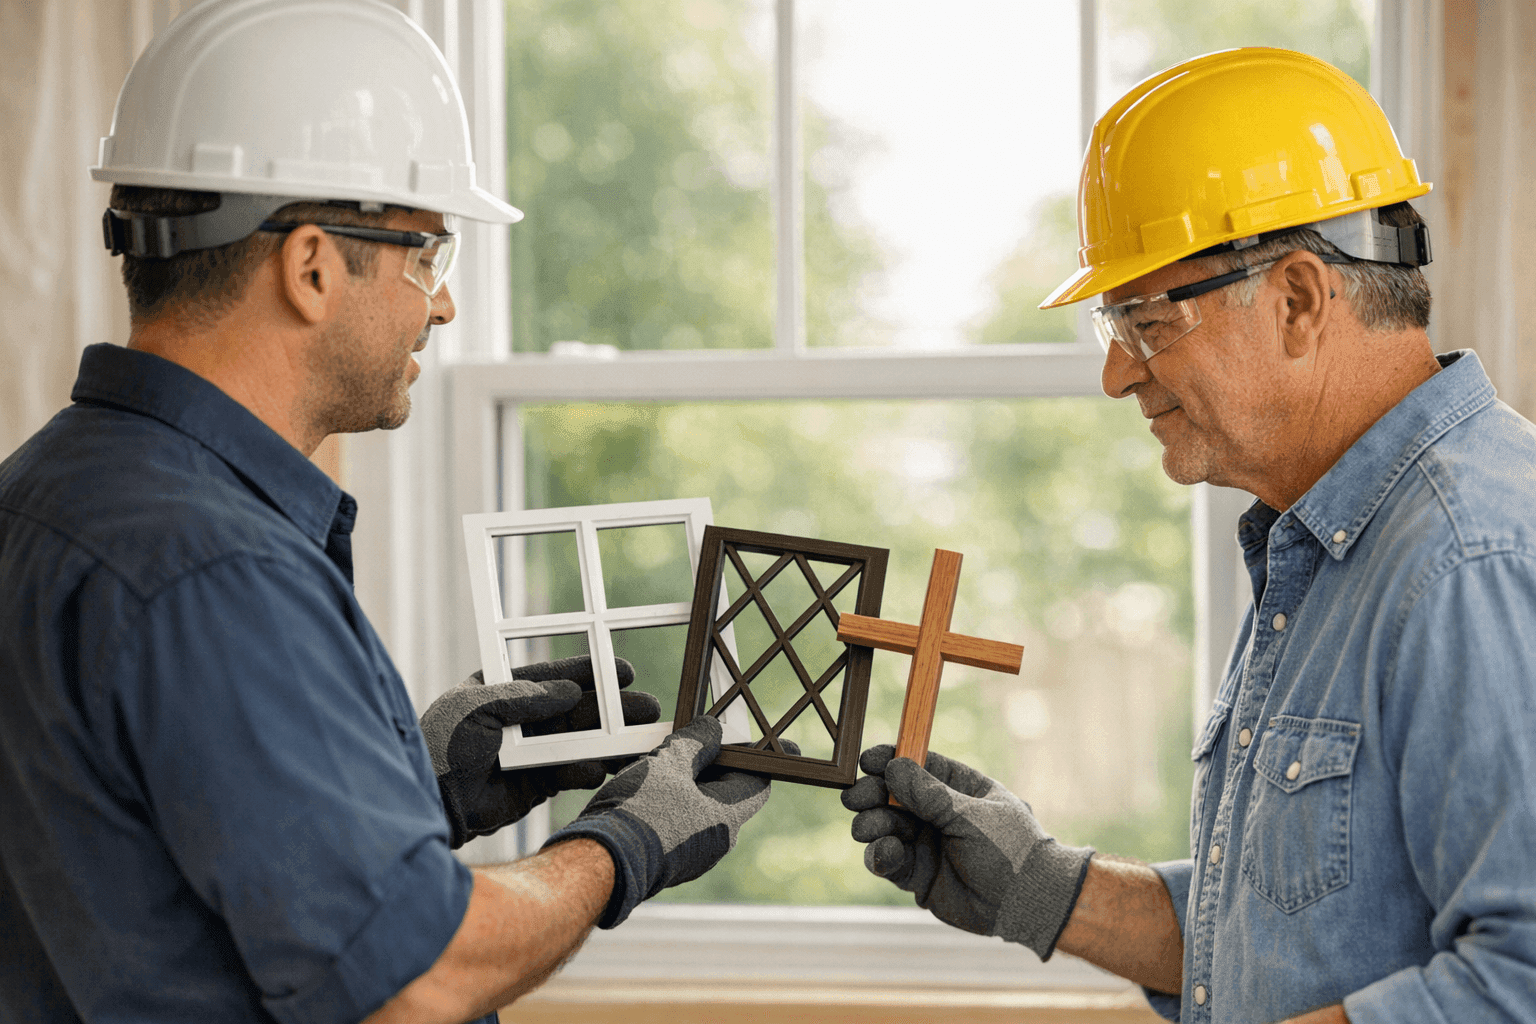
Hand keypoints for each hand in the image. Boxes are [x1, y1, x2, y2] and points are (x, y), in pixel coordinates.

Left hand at [419, 656, 660, 847]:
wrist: (430, 804)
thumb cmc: (441, 747)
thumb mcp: (476, 709)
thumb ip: (523, 696)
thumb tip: (569, 692)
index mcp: (502, 689)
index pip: (553, 676)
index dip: (589, 673)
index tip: (624, 672)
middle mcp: (521, 717)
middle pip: (576, 709)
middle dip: (612, 709)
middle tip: (647, 708)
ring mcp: (531, 750)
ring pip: (580, 741)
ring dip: (609, 740)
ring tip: (640, 740)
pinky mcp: (536, 782)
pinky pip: (571, 771)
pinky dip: (588, 770)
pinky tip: (603, 769)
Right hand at [541, 716, 783, 927]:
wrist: (597, 864)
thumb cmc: (637, 814)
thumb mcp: (668, 765)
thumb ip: (695, 743)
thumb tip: (713, 730)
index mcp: (727, 821)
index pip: (757, 784)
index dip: (757, 759)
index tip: (760, 744)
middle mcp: (715, 844)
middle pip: (725, 794)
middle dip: (711, 764)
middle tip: (697, 739)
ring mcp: (690, 856)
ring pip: (697, 808)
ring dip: (685, 782)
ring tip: (662, 758)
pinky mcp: (666, 861)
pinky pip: (677, 824)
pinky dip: (669, 802)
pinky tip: (645, 785)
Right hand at [842, 744, 1092, 959]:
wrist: (1025, 905)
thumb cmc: (1010, 850)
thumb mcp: (972, 816)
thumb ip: (930, 795)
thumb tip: (893, 767)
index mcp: (957, 787)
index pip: (917, 764)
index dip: (889, 759)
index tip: (866, 760)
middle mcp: (936, 812)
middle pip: (892, 794)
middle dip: (871, 794)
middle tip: (857, 798)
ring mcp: (925, 842)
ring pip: (884, 826)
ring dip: (870, 824)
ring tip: (867, 829)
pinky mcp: (916, 874)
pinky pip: (887, 860)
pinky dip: (879, 855)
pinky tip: (883, 854)